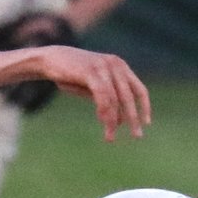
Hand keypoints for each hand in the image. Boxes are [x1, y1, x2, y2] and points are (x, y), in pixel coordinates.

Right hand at [32, 46, 150, 142]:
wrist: (51, 60)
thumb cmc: (72, 75)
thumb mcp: (94, 88)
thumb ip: (108, 99)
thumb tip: (121, 120)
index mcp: (120, 67)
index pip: (139, 89)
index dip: (144, 107)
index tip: (145, 123)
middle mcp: (116, 65)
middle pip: (129, 96)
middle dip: (133, 118)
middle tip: (136, 136)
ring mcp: (104, 67)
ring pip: (115, 99)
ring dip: (113, 121)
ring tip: (110, 137)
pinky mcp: (92, 71)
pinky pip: (103, 96)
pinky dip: (105, 112)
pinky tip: (103, 123)